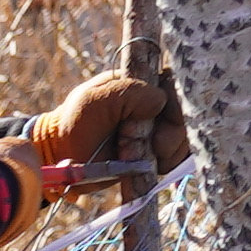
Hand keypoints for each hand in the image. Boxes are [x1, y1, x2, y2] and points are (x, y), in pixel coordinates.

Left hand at [22, 71, 184, 196]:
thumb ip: (129, 94)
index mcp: (140, 83)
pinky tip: (150, 166)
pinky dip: (168, 163)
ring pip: (185, 138)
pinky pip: (177, 157)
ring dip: (167, 151)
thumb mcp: (95, 101)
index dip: (176, 102)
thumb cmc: (74, 123)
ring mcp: (156, 130)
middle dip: (171, 133)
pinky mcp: (155, 153)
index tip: (159, 119)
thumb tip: (160, 101)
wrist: (64, 158)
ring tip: (135, 156)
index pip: (175, 84)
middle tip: (147, 144)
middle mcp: (153, 105)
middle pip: (186, 114)